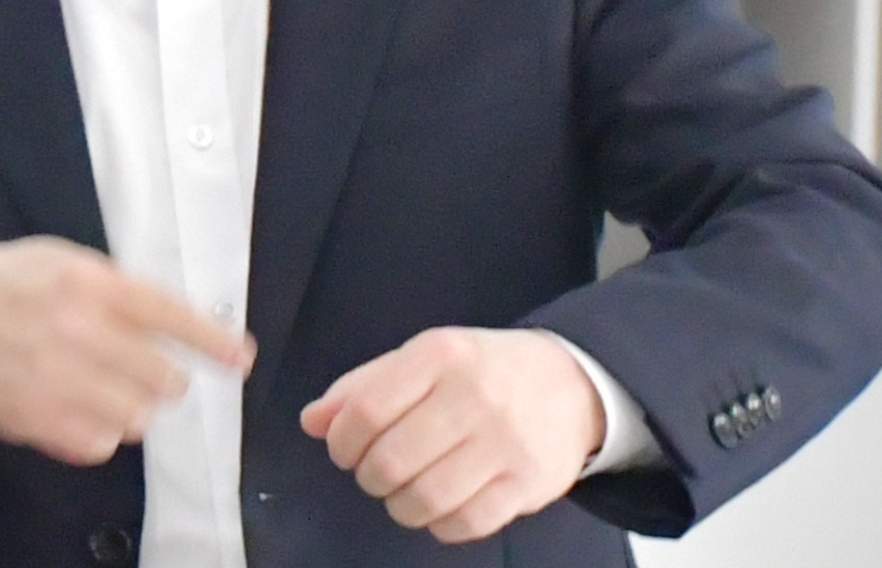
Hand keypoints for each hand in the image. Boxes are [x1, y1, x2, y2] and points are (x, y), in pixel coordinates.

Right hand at [0, 237, 252, 465]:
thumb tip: (176, 327)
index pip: (171, 316)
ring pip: (138, 417)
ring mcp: (56, 378)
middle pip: (165, 378)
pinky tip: (76, 408)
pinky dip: (97, 432)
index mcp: (87, 282)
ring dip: (131, 408)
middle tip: (143, 370)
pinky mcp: (37, 418)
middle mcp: (76, 329)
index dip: (213, 341)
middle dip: (163, 377)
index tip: (239, 359)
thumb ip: (117, 291)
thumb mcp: (58, 260)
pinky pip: (99, 444)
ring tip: (102, 389)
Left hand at [302, 327, 604, 544]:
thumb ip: (363, 387)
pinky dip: (439, 525)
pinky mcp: (530, 485)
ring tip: (402, 493)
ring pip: (426, 498)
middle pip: (392, 460)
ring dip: (399, 506)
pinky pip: (467, 524)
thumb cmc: (478, 371)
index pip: (366, 409)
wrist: (569, 384)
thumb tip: (312, 422)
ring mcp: (506, 443)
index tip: (343, 449)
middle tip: (375, 473)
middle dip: (369, 477)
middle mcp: (475, 396)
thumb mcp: (421, 359)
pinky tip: (438, 507)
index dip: (341, 441)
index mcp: (440, 356)